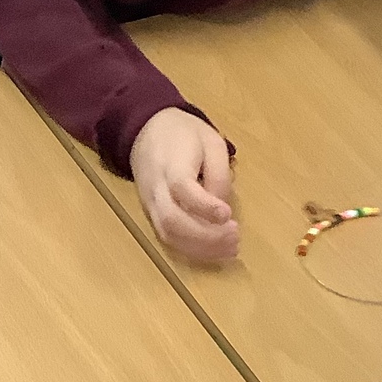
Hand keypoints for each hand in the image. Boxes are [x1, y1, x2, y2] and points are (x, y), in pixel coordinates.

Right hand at [129, 107, 238, 260]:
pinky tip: (214, 250)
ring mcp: (150, 205)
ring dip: (201, 249)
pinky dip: (192, 250)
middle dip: (206, 236)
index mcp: (171, 165)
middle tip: (235, 236)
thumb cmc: (184, 134)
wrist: (146, 132)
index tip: (227, 215)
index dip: (204, 206)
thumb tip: (222, 209)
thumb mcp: (211, 141)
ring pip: (169, 236)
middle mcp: (156, 189)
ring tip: (231, 248)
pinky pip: (168, 238)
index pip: (182, 189)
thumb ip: (218, 173)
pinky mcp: (151, 215)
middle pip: (173, 220)